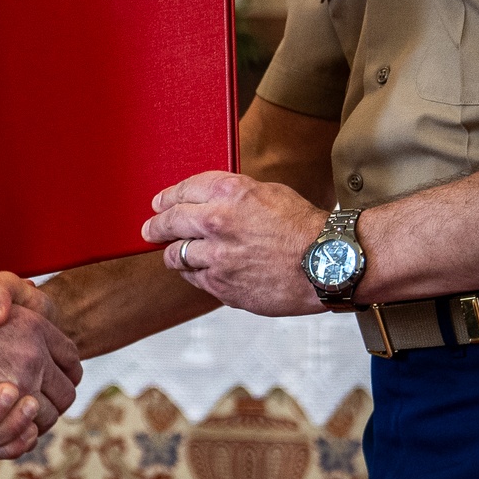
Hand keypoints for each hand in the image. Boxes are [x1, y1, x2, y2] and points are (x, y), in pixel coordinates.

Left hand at [141, 171, 327, 316]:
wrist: (328, 263)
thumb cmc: (305, 227)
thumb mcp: (269, 193)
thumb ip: (233, 196)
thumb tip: (207, 201)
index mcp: (228, 194)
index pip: (182, 192)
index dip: (167, 198)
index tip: (158, 204)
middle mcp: (216, 223)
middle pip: (169, 222)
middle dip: (156, 226)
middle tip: (149, 230)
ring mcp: (217, 258)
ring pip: (176, 255)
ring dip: (173, 253)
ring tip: (173, 254)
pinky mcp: (222, 286)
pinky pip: (195, 279)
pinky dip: (194, 274)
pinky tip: (199, 271)